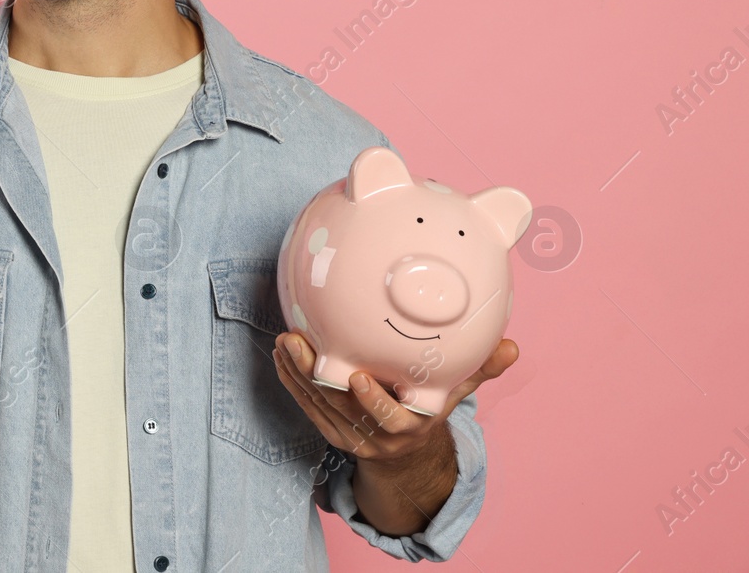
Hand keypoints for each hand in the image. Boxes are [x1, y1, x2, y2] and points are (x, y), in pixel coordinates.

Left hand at [271, 332, 518, 466]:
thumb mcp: (455, 393)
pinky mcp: (328, 430)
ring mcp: (348, 435)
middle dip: (315, 376)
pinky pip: (304, 405)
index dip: (373, 402)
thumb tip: (512, 347)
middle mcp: (376, 435)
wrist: (405, 451)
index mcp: (409, 426)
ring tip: (284, 340)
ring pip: (316, 404)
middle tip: (297, 341)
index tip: (358, 376)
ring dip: (295, 372)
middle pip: (340, 407)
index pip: (390, 419)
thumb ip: (479, 369)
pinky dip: (290, 380)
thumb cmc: (429, 407)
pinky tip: (280, 355)